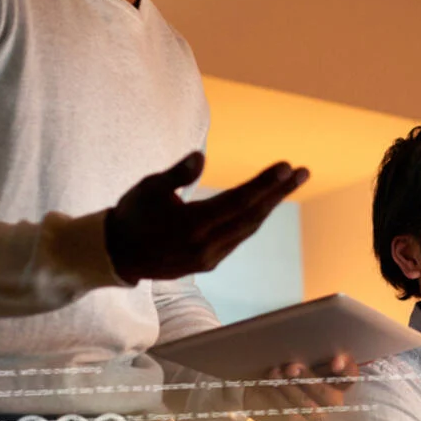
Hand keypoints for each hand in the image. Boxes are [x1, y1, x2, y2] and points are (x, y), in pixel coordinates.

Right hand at [105, 152, 307, 284]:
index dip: (264, 184)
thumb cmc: (132, 214)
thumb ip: (176, 174)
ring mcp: (210, 257)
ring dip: (271, 204)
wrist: (117, 255)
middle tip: (302, 172)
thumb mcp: (148, 188)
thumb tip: (199, 158)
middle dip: (279, 192)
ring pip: (248, 227)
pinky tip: (266, 203)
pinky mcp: (209, 262)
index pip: (238, 201)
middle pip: (252, 215)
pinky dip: (254, 218)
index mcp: (192, 225)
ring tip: (290, 182)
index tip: (286, 167)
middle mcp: (206, 244)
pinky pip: (239, 237)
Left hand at [245, 353, 359, 420]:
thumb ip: (314, 350)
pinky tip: (268, 384)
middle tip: (292, 367)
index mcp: (336, 377)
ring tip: (275, 372)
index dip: (347, 370)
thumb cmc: (286, 359)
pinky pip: (291, 415)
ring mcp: (314, 412)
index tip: (335, 362)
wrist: (261, 377)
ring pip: (312, 409)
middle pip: (333, 399)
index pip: (350, 376)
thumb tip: (324, 350)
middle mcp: (331, 398)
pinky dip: (278, 398)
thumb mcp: (299, 349)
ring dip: (292, 390)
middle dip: (312, 382)